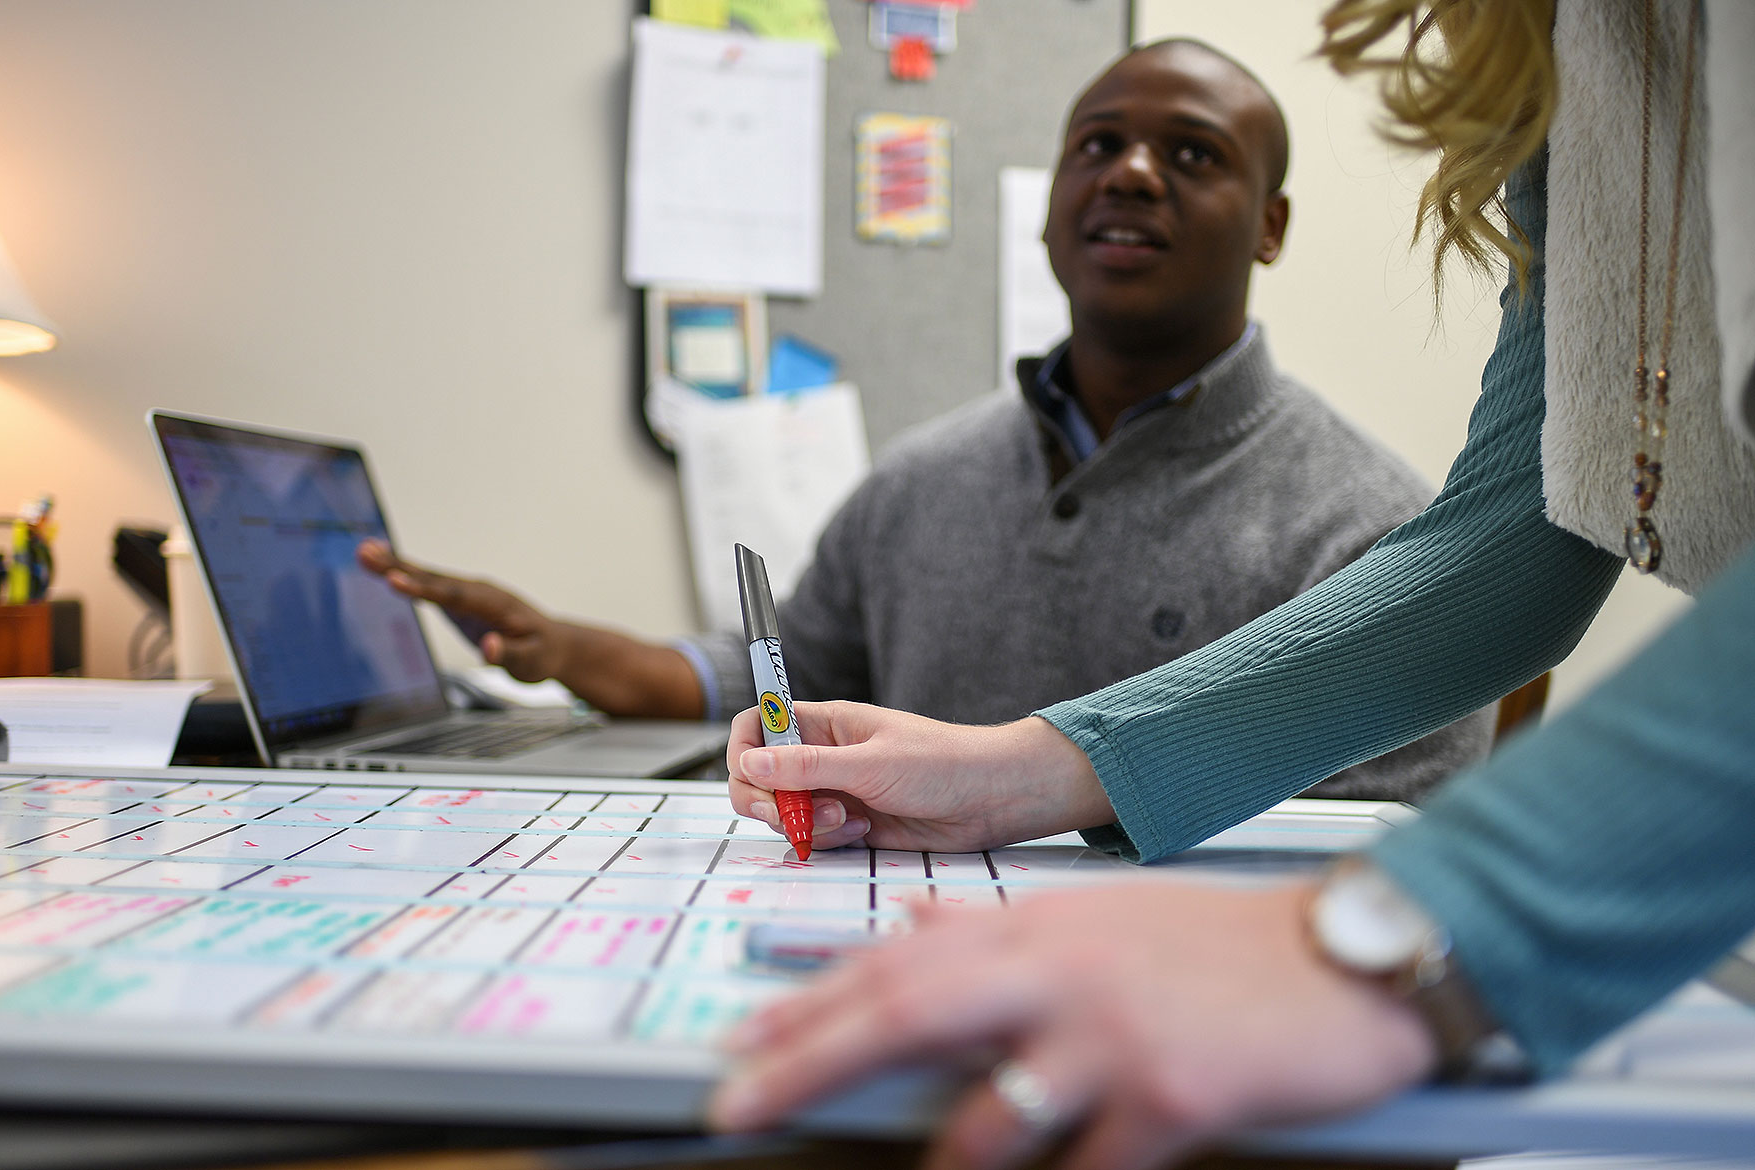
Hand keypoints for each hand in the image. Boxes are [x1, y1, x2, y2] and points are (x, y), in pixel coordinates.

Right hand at [355, 540, 565, 680]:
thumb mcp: (531, 662)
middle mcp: (478, 592)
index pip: (453, 596)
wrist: (553, 645)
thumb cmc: (542, 654)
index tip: (394, 580)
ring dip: (396, 565)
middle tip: (365, 553)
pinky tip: (384, 568)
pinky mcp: (460, 601)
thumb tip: (489, 646)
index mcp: (494, 604)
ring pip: (428, 578)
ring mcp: (468, 593)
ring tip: (364, 552)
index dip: (423, 589)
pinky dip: (406, 576)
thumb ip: (509, 655)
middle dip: (399, 566)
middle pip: (434, 579)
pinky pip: (429, 586)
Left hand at [710, 881, 1436, 1169]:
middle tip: (735, 1102)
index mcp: (1036, 926)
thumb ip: (999, 927)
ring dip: (937, 1161)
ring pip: (988, 1114)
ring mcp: (1112, 1034)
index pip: (897, 959)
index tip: (748, 1037)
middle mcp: (1058, 971)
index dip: (813, 1003)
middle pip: (904, 1013)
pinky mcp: (1172, 1095)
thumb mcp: (1098, 918)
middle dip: (807, 1061)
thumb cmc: (1220, 942)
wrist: (1348, 951)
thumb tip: (918, 920)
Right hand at [726, 702, 1115, 853]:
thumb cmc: (943, 763)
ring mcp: (834, 791)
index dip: (745, 748)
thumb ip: (807, 767)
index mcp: (824, 723)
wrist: (992, 799)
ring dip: (806, 824)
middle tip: (792, 815)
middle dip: (768, 801)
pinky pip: (814, 838)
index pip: (759, 725)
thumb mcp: (871, 762)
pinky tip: (862, 833)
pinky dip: (828, 841)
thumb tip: (749, 761)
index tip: (754, 774)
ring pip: (784, 813)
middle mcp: (823, 755)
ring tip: (850, 822)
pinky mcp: (850, 825)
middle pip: (759, 777)